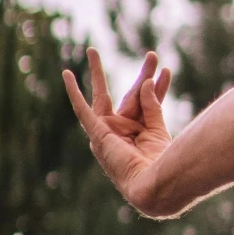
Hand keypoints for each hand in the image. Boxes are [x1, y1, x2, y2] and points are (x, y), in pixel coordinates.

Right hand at [63, 48, 174, 210]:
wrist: (153, 184)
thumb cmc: (159, 163)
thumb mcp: (158, 129)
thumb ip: (152, 105)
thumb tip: (147, 81)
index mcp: (139, 132)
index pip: (148, 102)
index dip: (158, 86)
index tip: (166, 69)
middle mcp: (122, 130)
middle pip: (131, 96)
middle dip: (143, 75)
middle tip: (152, 54)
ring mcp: (108, 132)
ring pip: (103, 96)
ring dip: (98, 73)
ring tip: (92, 50)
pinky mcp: (98, 134)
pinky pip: (82, 110)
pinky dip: (74, 93)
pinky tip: (67, 75)